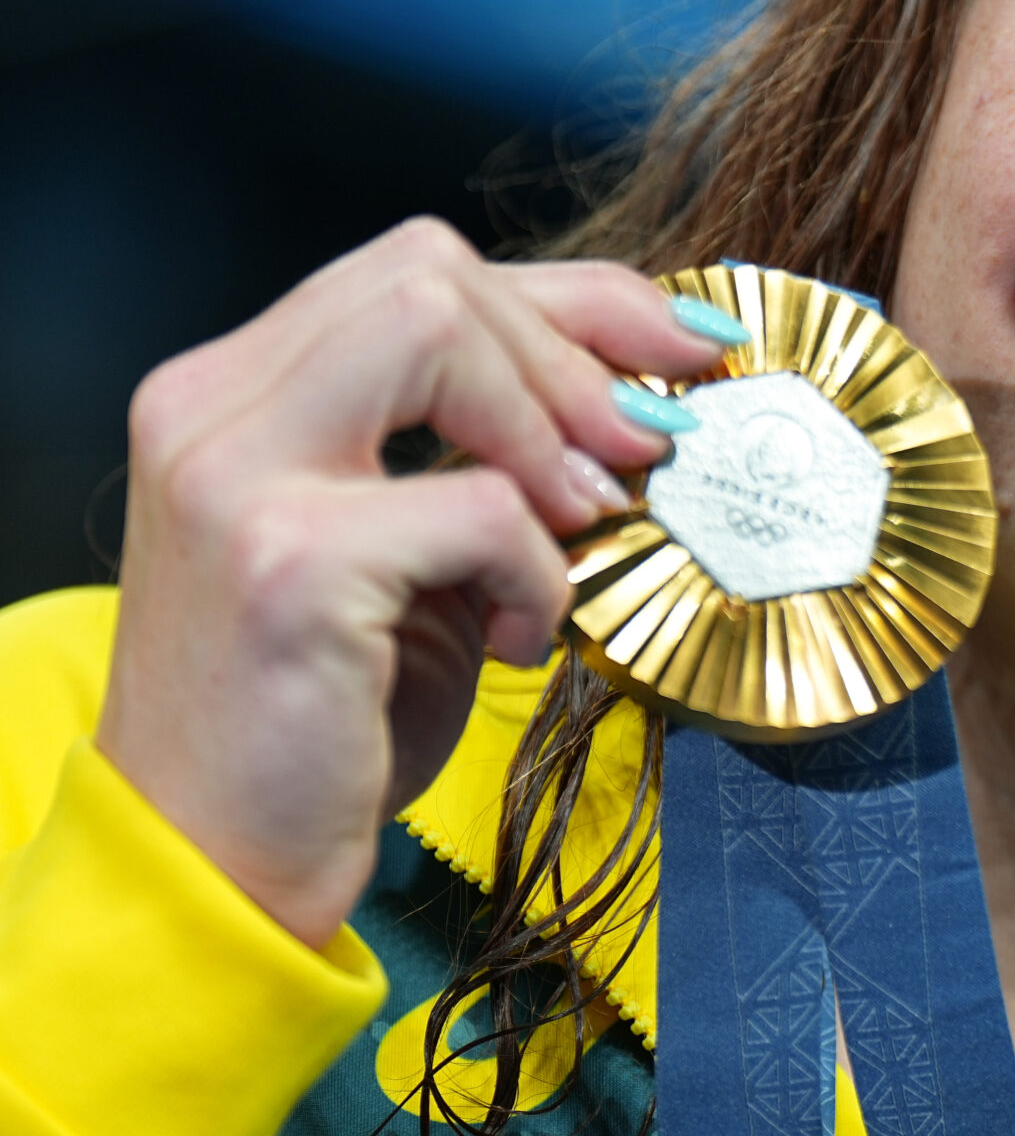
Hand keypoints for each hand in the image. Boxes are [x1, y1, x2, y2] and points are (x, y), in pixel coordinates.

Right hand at [95, 219, 732, 947]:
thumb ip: (484, 457)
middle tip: (651, 438)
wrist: (217, 865)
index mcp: (233, 392)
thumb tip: (645, 396)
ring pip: (440, 333)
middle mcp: (212, 410)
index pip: (418, 270)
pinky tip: (518, 635)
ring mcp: (236, 476)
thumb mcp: (407, 555)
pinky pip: (480, 505)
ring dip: (552, 426)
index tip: (680, 347)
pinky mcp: (288, 563)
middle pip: (432, 274)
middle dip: (575, 347)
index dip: (572, 296)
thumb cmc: (322, 718)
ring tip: (590, 520)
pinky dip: (537, 569)